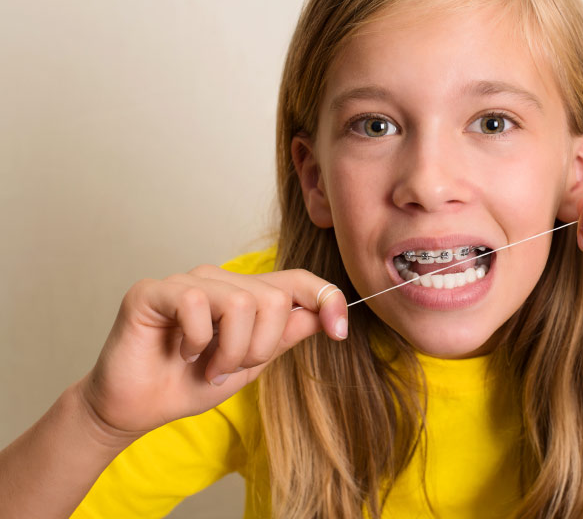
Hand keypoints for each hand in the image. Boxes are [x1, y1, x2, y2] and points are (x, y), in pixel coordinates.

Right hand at [77, 265, 347, 441]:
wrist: (136, 409)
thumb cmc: (189, 383)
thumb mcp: (250, 363)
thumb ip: (284, 335)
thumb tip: (324, 314)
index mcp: (245, 294)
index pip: (297, 280)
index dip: (326, 298)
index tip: (340, 331)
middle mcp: (219, 280)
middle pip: (273, 298)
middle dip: (260, 346)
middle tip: (230, 368)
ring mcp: (186, 281)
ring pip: (241, 302)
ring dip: (230, 351)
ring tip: (207, 366)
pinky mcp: (154, 290)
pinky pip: (197, 304)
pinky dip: (197, 341)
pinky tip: (180, 352)